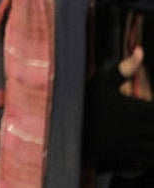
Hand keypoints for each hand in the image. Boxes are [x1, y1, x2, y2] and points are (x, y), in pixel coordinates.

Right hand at [84, 46, 153, 171]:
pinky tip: (142, 149)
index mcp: (135, 108)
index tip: (149, 108)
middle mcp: (136, 128)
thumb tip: (140, 49)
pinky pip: (145, 161)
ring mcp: (131, 144)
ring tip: (145, 134)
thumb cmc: (85, 98)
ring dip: (152, 141)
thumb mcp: (103, 80)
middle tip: (146, 120)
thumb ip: (125, 67)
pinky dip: (147, 157)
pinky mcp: (125, 157)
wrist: (64, 125)